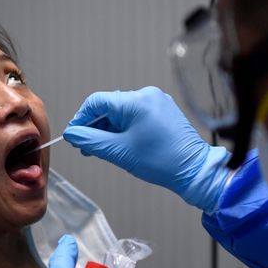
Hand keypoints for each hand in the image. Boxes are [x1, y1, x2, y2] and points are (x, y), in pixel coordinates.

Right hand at [63, 86, 230, 212]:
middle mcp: (147, 95)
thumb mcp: (118, 152)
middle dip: (95, 127)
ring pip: (121, 113)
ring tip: (104, 150)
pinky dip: (124, 129)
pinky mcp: (164, 112)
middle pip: (108, 107)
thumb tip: (71, 134)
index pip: (95, 102)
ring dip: (109, 130)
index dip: (81, 119)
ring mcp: (157, 102)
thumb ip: (90, 141)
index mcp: (136, 101)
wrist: (195, 171)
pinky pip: (136, 116)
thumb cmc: (161, 161)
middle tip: (87, 148)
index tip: (74, 136)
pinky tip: (121, 145)